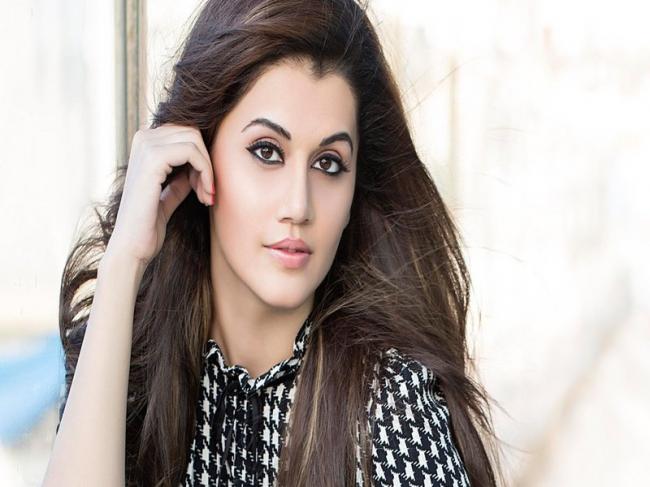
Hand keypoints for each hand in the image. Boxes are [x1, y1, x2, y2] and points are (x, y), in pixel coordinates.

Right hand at [106, 123, 214, 268]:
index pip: (187, 133)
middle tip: (208, 192)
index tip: (204, 187)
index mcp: (145, 143)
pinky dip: (205, 172)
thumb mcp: (170, 192)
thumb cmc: (148, 223)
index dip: (202, 158)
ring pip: (195, 140)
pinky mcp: (152, 159)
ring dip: (208, 169)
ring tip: (206, 195)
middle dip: (207, 161)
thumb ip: (182, 176)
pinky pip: (192, 152)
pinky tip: (204, 194)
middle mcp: (143, 138)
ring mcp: (146, 146)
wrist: (132, 245)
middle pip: (193, 132)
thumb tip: (200, 163)